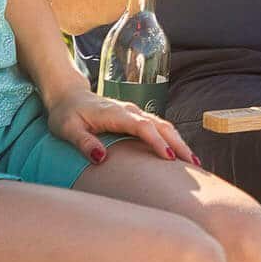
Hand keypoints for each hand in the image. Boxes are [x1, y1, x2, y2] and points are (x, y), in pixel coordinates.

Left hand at [46, 85, 201, 167]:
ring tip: (193, 163)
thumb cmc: (66, 114)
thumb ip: (83, 142)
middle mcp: (129, 111)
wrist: (68, 95)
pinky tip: (179, 155)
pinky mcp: (135, 118)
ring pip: (163, 125)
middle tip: (194, 165)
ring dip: (179, 142)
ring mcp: (134, 113)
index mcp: (115, 113)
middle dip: (178, 144)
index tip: (170, 158)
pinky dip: (172, 139)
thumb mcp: (67, 129)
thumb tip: (102, 158)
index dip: (157, 141)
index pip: (142, 126)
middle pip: (160, 125)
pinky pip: (158, 127)